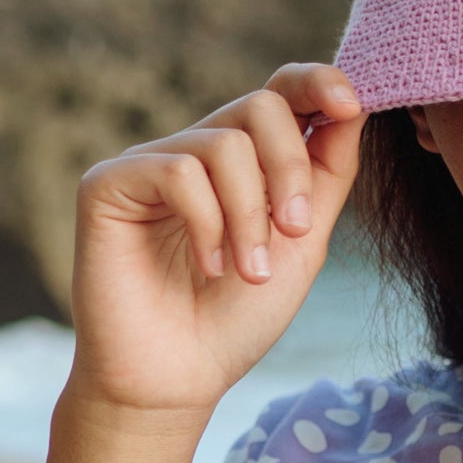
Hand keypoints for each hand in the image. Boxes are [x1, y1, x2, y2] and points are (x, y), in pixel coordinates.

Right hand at [65, 64, 367, 416]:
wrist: (180, 378)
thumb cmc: (238, 316)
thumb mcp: (303, 240)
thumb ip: (327, 174)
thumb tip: (354, 103)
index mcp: (246, 160)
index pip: (281, 91)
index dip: (318, 83)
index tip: (352, 104)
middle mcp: (196, 150)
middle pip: (261, 106)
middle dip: (292, 169)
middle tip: (297, 231)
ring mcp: (151, 162)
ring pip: (225, 143)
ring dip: (252, 214)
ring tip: (249, 270)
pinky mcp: (108, 183)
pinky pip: (178, 171)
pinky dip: (209, 223)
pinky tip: (208, 266)